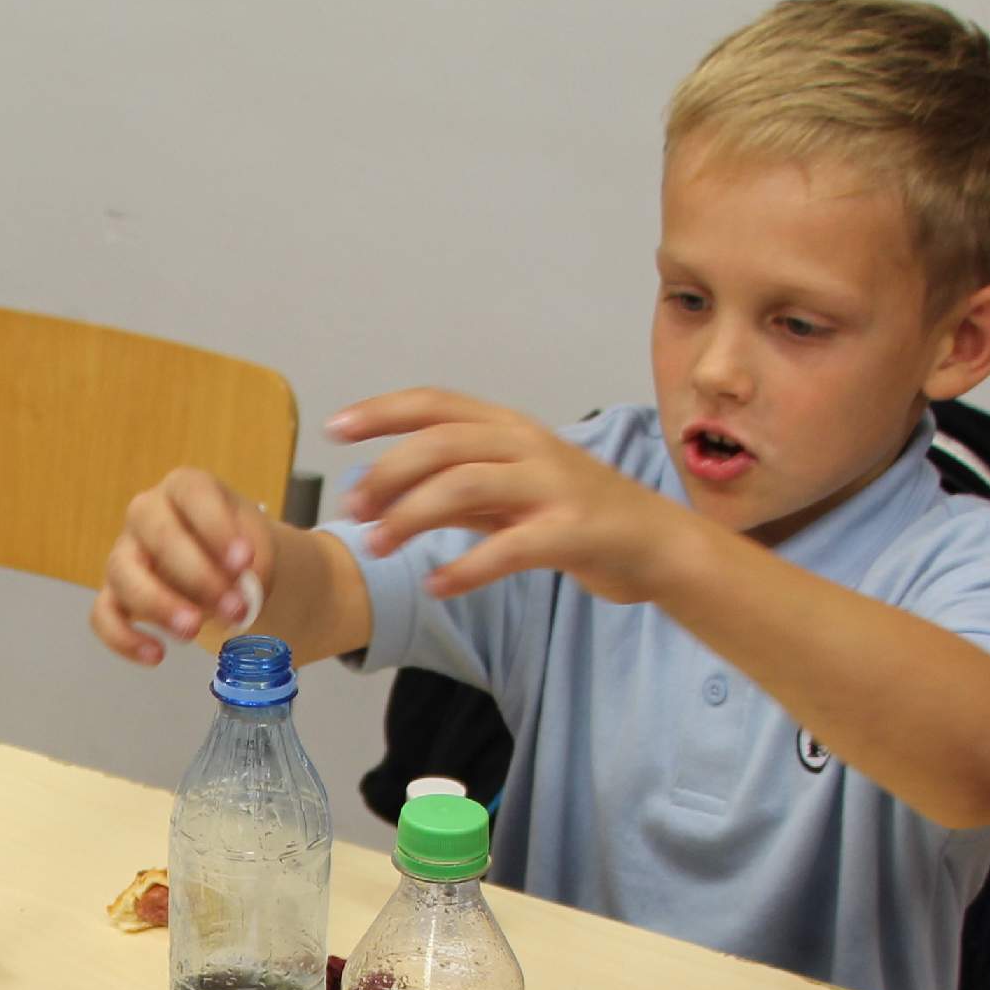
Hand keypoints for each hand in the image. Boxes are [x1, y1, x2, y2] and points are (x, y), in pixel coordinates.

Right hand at [90, 467, 274, 666]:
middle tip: (233, 609)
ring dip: (159, 605)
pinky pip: (103, 613)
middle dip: (198, 576)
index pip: (194, 495)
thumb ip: (256, 564)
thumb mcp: (258, 547)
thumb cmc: (234, 549)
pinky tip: (156, 655)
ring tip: (193, 632)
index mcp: (185, 488)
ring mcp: (124, 552)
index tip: (243, 563)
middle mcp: (146, 513)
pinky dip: (124, 638)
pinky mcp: (113, 592)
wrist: (222, 570)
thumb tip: (243, 590)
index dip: (217, 528)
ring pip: (124, 573)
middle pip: (159, 536)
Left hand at [333, 389, 693, 604]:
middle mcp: (528, 445)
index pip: (435, 404)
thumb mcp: (510, 493)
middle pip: (440, 442)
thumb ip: (457, 488)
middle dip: (386, 474)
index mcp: (509, 428)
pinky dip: (465, 568)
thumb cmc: (577, 517)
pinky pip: (507, 547)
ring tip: (378, 547)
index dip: (382, 411)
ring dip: (410, 516)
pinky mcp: (571, 529)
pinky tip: (437, 584)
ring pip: (464, 484)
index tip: (335, 429)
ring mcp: (552, 484)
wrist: (655, 544)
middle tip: (352, 510)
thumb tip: (387, 493)